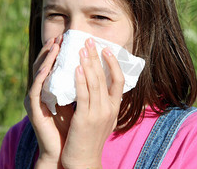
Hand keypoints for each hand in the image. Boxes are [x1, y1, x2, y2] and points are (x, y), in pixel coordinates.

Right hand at [24, 35, 72, 167]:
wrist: (65, 150)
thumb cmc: (74, 125)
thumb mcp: (81, 100)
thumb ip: (84, 85)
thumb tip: (99, 68)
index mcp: (53, 88)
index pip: (55, 64)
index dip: (61, 50)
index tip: (69, 37)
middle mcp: (43, 91)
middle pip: (45, 65)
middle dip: (53, 49)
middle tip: (61, 36)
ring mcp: (37, 100)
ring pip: (39, 74)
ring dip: (46, 59)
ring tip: (54, 46)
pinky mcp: (34, 110)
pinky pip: (36, 91)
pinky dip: (41, 78)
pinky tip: (46, 69)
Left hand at [61, 38, 124, 168]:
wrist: (83, 162)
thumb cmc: (89, 140)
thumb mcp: (101, 119)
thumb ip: (100, 102)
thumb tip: (95, 83)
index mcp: (114, 108)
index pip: (120, 80)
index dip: (114, 63)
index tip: (106, 49)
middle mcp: (109, 109)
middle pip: (105, 77)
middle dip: (97, 57)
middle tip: (90, 40)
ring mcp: (98, 114)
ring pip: (95, 83)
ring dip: (88, 63)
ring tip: (82, 48)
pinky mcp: (85, 119)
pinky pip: (84, 95)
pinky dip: (81, 80)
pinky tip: (77, 68)